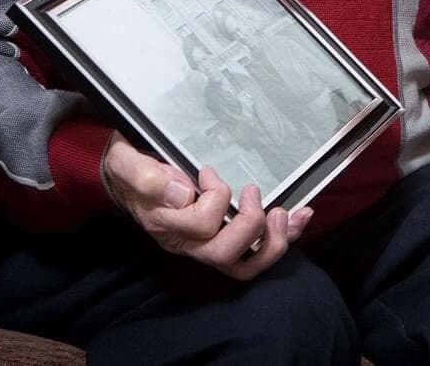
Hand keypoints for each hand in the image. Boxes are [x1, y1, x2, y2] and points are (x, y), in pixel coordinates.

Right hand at [102, 132, 310, 279]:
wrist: (126, 177)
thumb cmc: (131, 169)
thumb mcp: (127, 163)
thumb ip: (145, 177)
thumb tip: (182, 193)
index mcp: (165, 225)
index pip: (200, 225)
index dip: (215, 197)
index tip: (208, 172)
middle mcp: (187, 242)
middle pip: (225, 254)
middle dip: (249, 224)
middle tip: (253, 191)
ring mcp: (206, 245)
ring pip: (243, 265)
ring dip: (272, 241)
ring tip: (283, 212)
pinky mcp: (223, 239)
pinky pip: (255, 254)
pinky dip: (284, 236)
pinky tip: (302, 216)